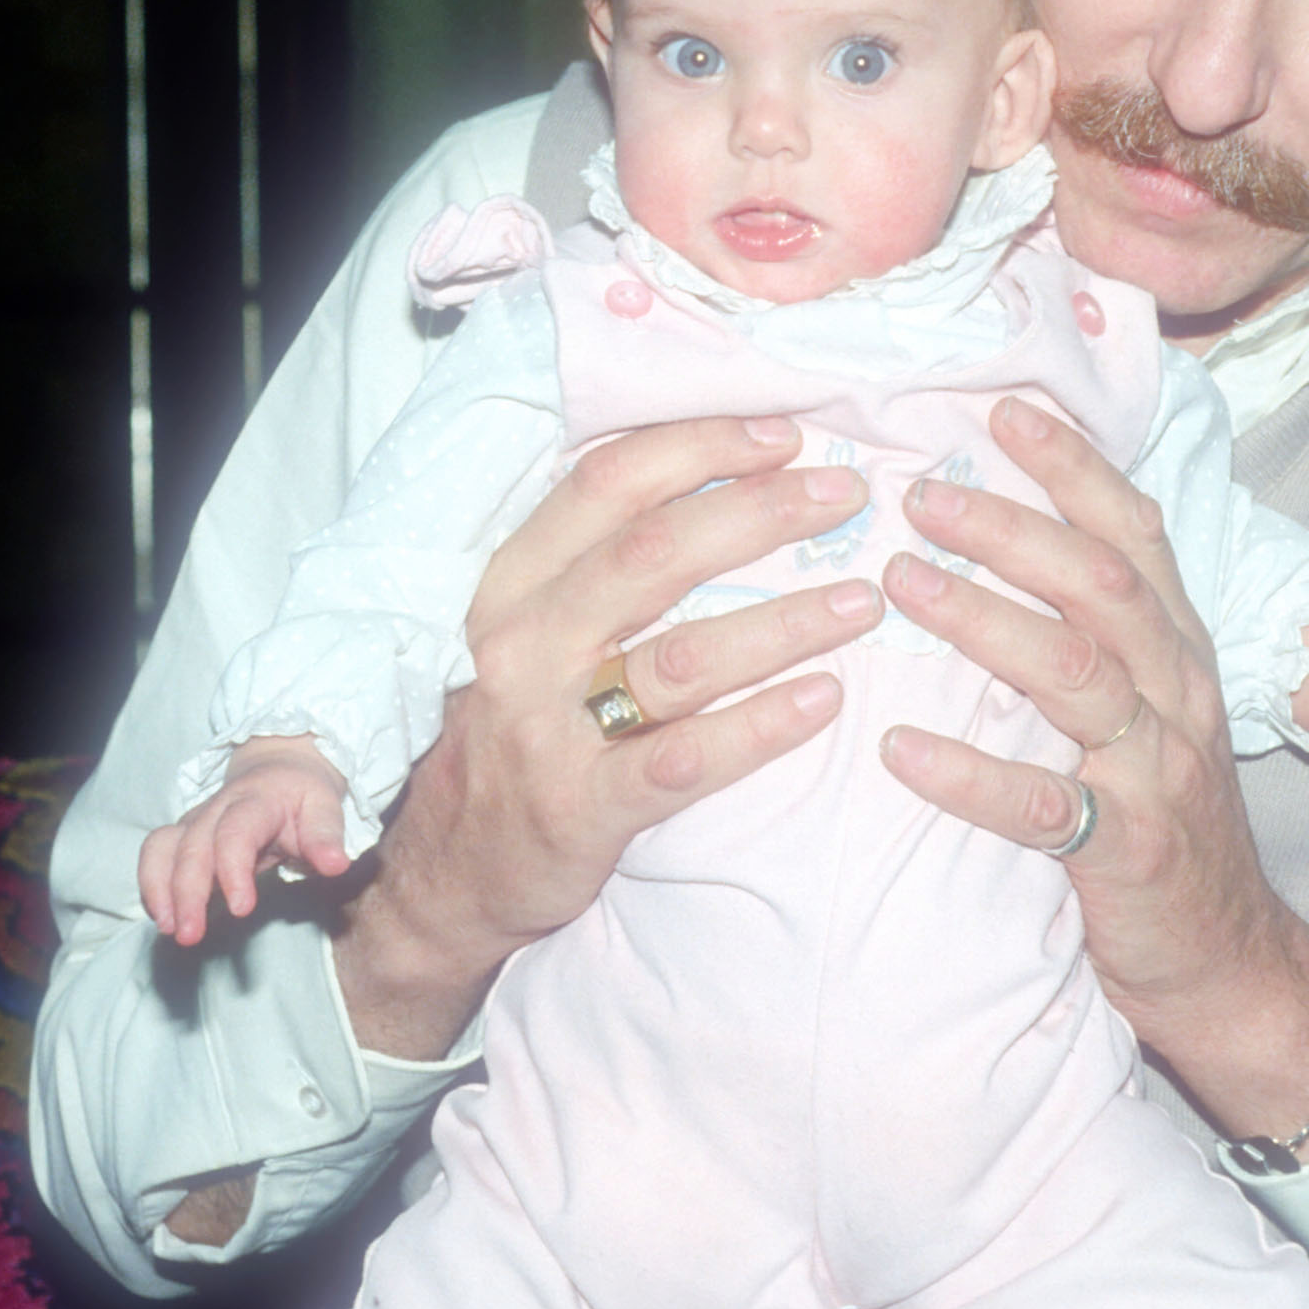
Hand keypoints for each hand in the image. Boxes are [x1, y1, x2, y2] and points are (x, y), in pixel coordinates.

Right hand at [140, 735, 350, 943]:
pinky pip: (154, 854)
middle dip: (187, 893)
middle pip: (192, 847)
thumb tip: (336, 865)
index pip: (236, 832)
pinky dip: (151, 884)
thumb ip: (326, 836)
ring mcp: (195, 820)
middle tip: (190, 935)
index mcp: (255, 801)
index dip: (233, 870)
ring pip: (162, 847)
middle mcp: (217, 808)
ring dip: (159, 889)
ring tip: (168, 927)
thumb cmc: (303, 795)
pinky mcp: (181, 834)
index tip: (241, 909)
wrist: (280, 768)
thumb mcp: (325, 808)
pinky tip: (163, 916)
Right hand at [329, 415, 881, 1059]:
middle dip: (760, 512)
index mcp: (511, 584)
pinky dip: (761, 727)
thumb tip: (715, 476)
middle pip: (653, 553)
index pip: (606, 485)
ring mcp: (548, 729)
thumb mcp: (526, 630)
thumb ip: (595, 561)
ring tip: (862, 602)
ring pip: (682, 656)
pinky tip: (824, 700)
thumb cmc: (514, 728)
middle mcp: (522, 645)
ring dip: (785, 622)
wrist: (446, 872)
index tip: (784, 435)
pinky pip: (685, 758)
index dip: (699, 448)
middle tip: (845, 497)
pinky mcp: (583, 806)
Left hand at [876, 398, 1308, 1152]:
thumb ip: (1096, 634)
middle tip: (920, 494)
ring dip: (983, 622)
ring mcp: (1157, 772)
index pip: (1134, 533)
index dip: (1073, 467)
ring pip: (1076, 674)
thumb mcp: (1149, 710)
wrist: (1226, 962)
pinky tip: (901, 754)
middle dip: (1011, 527)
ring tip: (897, 584)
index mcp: (1178, 650)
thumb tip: (1002, 543)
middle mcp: (1176, 695)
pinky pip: (1045, 808)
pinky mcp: (1127, 853)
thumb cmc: (1161, 821)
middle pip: (1100, 585)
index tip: (1001, 411)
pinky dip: (970, 777)